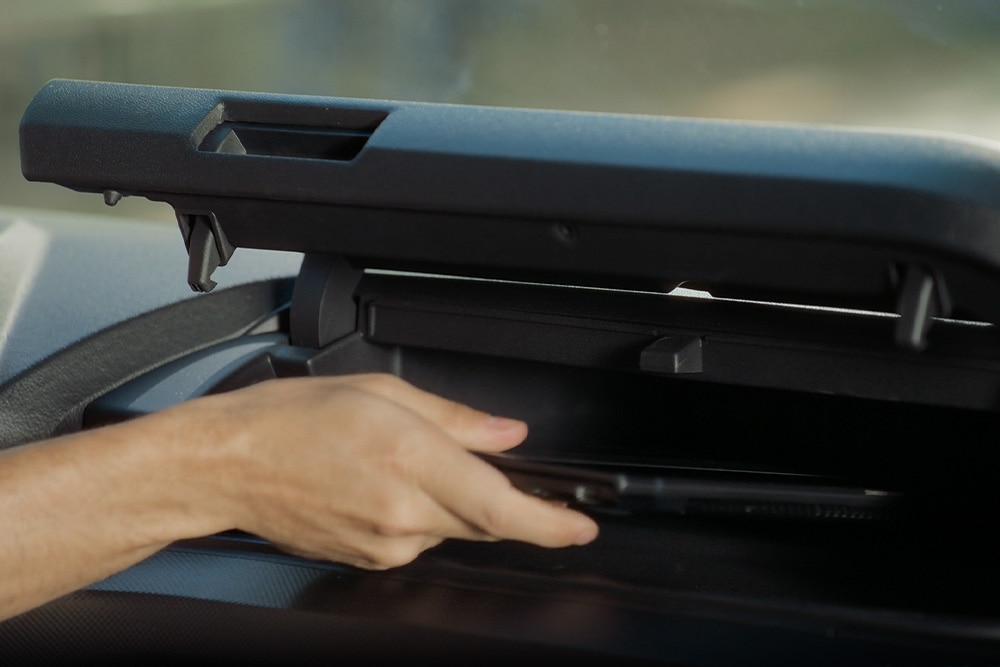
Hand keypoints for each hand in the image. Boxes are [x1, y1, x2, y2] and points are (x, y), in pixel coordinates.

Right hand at [159, 373, 599, 568]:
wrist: (228, 464)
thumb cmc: (288, 421)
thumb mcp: (381, 393)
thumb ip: (456, 418)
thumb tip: (506, 433)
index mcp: (411, 461)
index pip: (503, 507)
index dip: (553, 524)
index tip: (583, 525)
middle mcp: (403, 514)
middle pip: (487, 522)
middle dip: (510, 505)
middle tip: (509, 476)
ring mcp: (386, 544)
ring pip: (453, 530)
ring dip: (458, 502)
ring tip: (411, 461)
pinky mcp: (370, 558)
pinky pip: (420, 539)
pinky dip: (425, 513)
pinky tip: (390, 483)